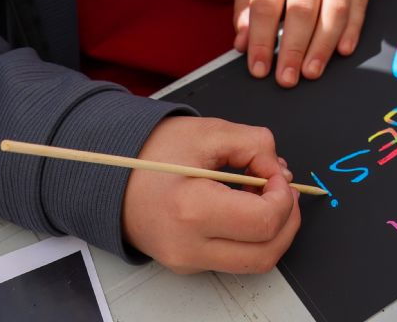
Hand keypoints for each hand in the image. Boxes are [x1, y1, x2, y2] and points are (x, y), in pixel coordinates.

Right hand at [121, 116, 300, 274]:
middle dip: (287, 220)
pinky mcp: (187, 264)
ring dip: (273, 232)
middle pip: (266, 253)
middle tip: (284, 190)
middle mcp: (189, 247)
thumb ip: (255, 145)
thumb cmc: (150, 152)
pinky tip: (244, 208)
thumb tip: (280, 171)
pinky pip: (234, 259)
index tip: (277, 174)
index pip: (264, 222)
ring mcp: (186, 261)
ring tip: (265, 197)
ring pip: (254, 263)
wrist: (109, 175)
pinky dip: (251, 237)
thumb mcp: (209, 132)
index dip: (283, 196)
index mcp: (192, 210)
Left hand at [235, 0, 371, 86]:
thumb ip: (245, 8)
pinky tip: (342, 51)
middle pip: (302, 9)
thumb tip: (242, 43)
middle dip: (293, 49)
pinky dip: (351, 31)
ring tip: (311, 71)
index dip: (261, 39)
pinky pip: (357, 6)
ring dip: (322, 46)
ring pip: (334, 10)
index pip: (266, 4)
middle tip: (287, 78)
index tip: (259, 67)